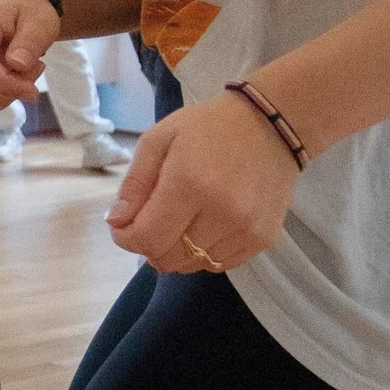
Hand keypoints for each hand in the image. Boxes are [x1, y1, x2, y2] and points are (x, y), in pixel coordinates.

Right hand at [0, 0, 55, 116]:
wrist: (15, 13)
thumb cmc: (28, 15)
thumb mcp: (40, 23)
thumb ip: (30, 42)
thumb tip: (17, 64)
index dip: (6, 86)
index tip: (32, 91)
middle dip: (12, 90)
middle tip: (33, 69)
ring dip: (4, 97)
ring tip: (20, 73)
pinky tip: (5, 84)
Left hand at [105, 91, 300, 275]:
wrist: (273, 124)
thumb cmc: (209, 127)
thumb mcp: (159, 140)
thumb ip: (134, 184)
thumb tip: (116, 223)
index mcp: (189, 184)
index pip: (147, 239)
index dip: (126, 239)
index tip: (124, 227)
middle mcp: (221, 212)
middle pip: (169, 259)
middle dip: (150, 246)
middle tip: (152, 222)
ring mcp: (246, 229)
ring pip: (194, 265)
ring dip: (178, 251)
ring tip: (182, 220)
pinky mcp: (264, 238)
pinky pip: (221, 264)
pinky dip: (205, 253)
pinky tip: (206, 226)